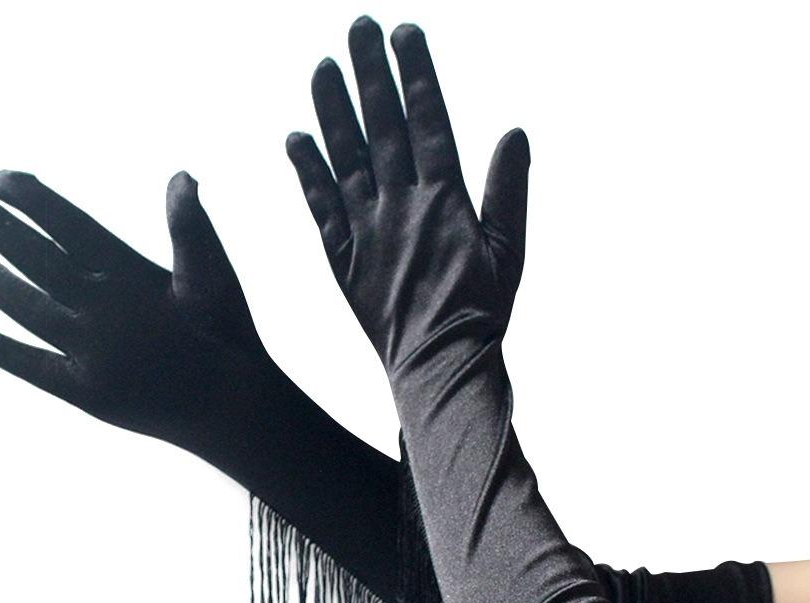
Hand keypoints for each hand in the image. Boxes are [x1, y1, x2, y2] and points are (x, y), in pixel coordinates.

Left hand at [0, 170, 276, 456]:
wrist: (234, 408)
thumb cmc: (229, 336)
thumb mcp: (216, 275)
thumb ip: (192, 226)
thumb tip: (182, 175)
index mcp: (132, 275)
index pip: (70, 226)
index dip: (33, 200)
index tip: (0, 178)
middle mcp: (104, 309)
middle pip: (35, 257)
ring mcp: (91, 351)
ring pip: (24, 304)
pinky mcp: (85, 392)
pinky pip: (30, 364)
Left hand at [285, 16, 529, 382]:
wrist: (439, 362)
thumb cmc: (480, 310)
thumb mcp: (509, 250)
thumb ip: (508, 190)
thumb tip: (515, 132)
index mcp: (446, 198)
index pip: (427, 120)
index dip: (414, 74)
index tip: (404, 34)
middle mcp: (401, 204)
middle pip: (382, 125)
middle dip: (370, 73)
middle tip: (357, 27)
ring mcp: (367, 228)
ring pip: (344, 156)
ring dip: (331, 109)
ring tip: (321, 67)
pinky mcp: (342, 256)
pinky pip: (319, 206)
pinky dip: (307, 171)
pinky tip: (294, 138)